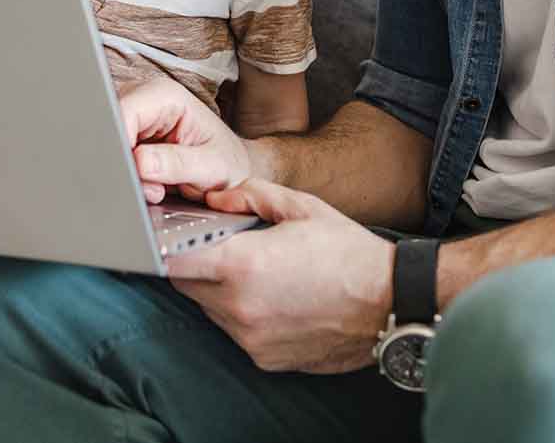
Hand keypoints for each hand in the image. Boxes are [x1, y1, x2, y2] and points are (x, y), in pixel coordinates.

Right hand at [122, 77, 253, 202]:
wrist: (233, 171)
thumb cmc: (227, 162)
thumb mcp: (210, 166)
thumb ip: (176, 163)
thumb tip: (140, 162)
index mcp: (167, 95)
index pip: (124, 111)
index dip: (121, 144)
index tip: (135, 173)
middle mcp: (147, 99)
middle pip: (111, 127)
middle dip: (126, 163)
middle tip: (153, 186)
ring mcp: (137, 116)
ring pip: (109, 144)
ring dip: (129, 171)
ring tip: (158, 186)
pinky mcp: (131, 134)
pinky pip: (115, 156)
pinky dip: (130, 175)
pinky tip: (151, 183)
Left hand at [168, 179, 393, 373]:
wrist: (389, 302)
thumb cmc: (347, 250)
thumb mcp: (299, 207)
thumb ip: (248, 195)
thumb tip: (212, 197)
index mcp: (243, 265)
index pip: (173, 258)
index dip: (165, 243)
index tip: (169, 231)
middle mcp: (239, 307)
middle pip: (186, 284)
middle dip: (193, 262)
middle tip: (216, 244)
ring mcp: (250, 338)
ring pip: (208, 309)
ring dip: (216, 289)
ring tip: (252, 269)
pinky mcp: (263, 358)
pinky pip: (234, 331)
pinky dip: (239, 312)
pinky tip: (269, 295)